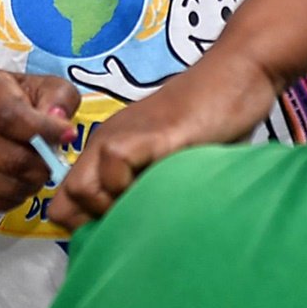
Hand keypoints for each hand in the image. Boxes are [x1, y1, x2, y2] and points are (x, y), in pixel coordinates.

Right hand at [0, 67, 80, 213]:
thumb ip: (58, 98)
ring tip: (38, 173)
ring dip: (27, 184)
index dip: (42, 130)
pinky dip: (11, 198)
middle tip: (53, 163)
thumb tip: (62, 124)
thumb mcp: (40, 86)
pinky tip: (20, 184)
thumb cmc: (11, 99)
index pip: (8, 115)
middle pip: (5, 156)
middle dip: (39, 165)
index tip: (67, 136)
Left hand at [48, 50, 278, 229]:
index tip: (122, 233)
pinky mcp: (150, 132)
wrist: (240, 73)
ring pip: (81, 189)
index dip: (89, 225)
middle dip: (95, 224)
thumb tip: (139, 234)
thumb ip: (150, 187)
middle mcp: (108, 140)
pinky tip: (161, 186)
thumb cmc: (216, 119)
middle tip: (135, 224)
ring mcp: (125, 135)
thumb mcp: (172, 161)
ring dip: (113, 209)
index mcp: (110, 147)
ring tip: (150, 206)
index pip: (69, 202)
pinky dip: (131, 185)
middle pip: (66, 201)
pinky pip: (115, 163)